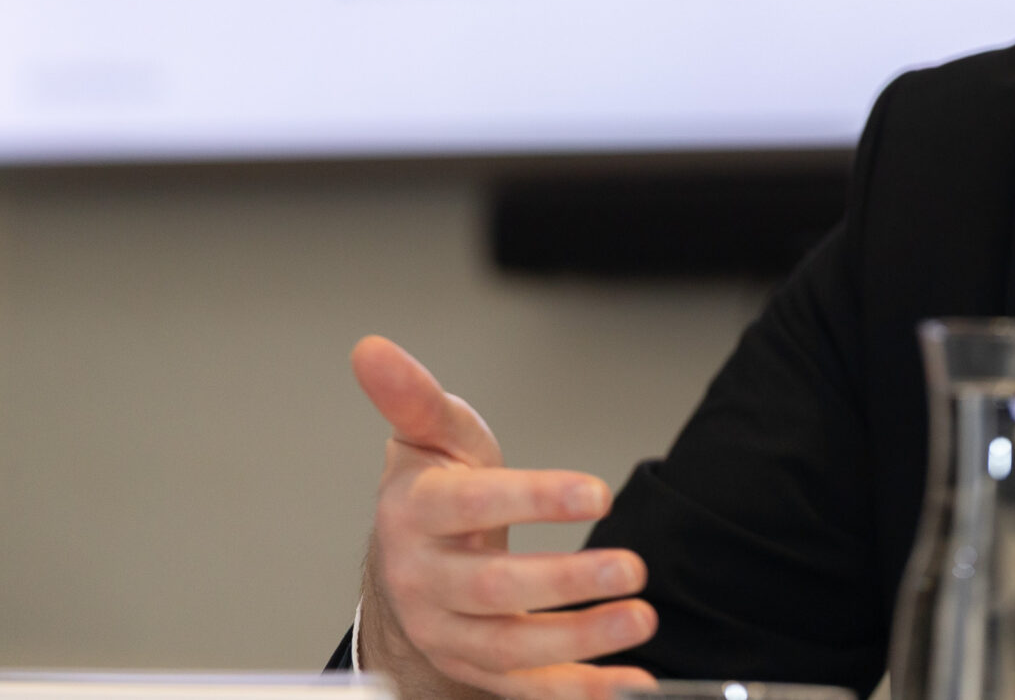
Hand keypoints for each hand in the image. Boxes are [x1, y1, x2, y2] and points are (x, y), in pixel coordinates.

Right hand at [352, 336, 656, 699]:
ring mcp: (450, 632)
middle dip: (567, 582)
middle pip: (495, 590)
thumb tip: (373, 349)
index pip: (472, 505)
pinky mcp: (477, 669)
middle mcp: (425, 582)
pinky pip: (528, 688)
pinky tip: (633, 679)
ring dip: (583, 639)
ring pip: (513, 648)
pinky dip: (582, 690)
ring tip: (642, 615)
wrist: (407, 563)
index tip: (599, 490)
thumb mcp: (430, 435)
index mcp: (415, 515)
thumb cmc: (433, 489)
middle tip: (633, 567)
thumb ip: (413, 396)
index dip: (536, 498)